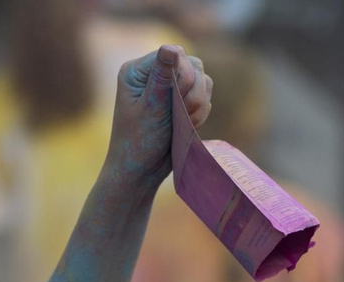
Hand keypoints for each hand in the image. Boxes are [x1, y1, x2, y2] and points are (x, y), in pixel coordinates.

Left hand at [105, 45, 212, 187]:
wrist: (142, 172)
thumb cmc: (139, 142)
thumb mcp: (150, 109)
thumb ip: (161, 78)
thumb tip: (169, 47)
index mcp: (138, 71)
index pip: (174, 54)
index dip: (183, 75)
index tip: (178, 100)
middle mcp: (154, 74)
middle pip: (192, 64)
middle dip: (193, 91)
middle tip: (183, 114)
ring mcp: (170, 88)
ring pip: (203, 79)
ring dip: (198, 103)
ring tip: (184, 122)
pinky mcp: (182, 101)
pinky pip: (205, 96)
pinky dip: (201, 111)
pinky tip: (187, 125)